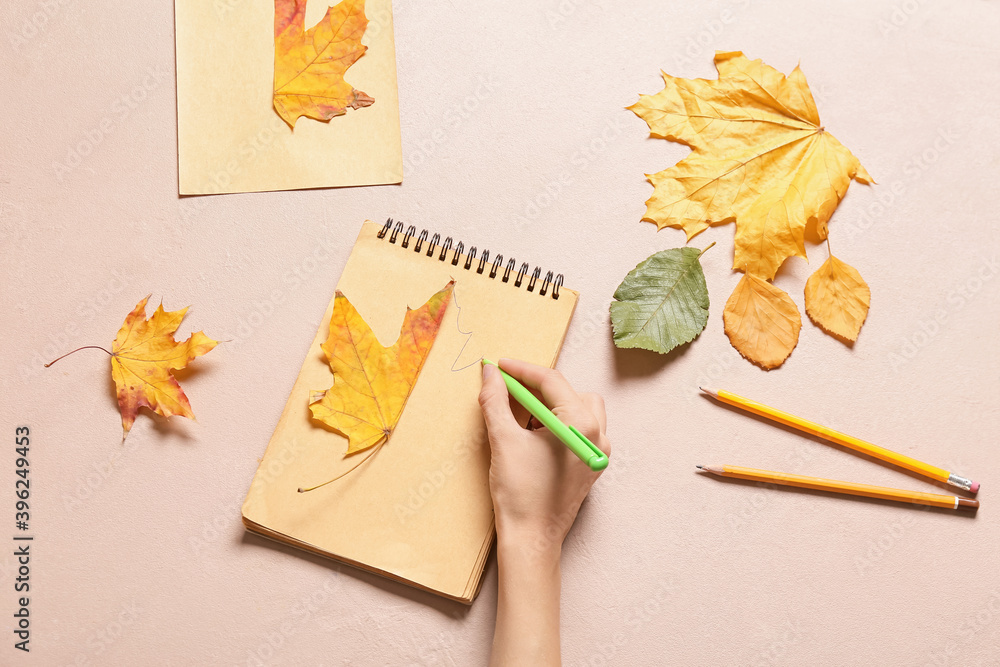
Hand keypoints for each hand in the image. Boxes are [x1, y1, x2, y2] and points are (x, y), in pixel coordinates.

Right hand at [478, 358, 610, 550]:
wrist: (532, 539)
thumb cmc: (521, 493)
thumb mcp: (503, 440)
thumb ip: (496, 401)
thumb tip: (490, 374)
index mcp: (581, 424)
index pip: (552, 381)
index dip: (522, 370)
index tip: (499, 366)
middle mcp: (598, 434)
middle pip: (569, 391)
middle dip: (538, 388)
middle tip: (508, 391)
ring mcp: (597, 450)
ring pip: (578, 409)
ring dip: (550, 405)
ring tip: (521, 418)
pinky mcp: (590, 464)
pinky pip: (579, 429)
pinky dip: (557, 424)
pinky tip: (532, 436)